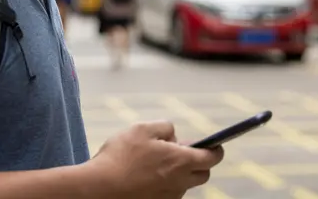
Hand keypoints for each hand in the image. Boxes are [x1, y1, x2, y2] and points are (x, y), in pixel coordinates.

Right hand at [88, 121, 223, 198]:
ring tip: (157, 162)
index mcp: (181, 161)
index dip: (216, 150)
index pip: (212, 158)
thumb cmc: (121, 156)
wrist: (101, 188)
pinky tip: (146, 175)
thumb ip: (164, 127)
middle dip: (200, 163)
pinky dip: (165, 183)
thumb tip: (174, 134)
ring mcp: (170, 196)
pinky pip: (170, 192)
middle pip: (203, 174)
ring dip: (179, 173)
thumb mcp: (142, 129)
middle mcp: (180, 182)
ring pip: (185, 184)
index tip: (215, 145)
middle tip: (182, 151)